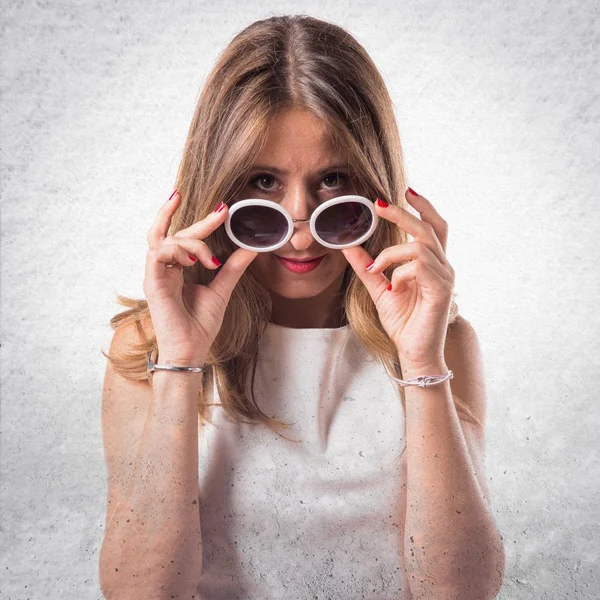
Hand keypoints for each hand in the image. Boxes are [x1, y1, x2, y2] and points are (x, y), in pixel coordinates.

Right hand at [143, 191, 257, 362]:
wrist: (191, 350)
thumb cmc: (200, 325)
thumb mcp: (222, 289)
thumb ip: (232, 268)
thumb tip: (251, 248)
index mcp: (176, 269)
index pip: (184, 237)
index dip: (201, 222)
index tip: (222, 209)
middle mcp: (163, 269)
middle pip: (174, 233)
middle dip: (200, 221)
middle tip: (222, 211)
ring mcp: (156, 275)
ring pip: (166, 240)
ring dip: (192, 243)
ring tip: (211, 261)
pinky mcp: (151, 282)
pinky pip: (158, 253)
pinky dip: (177, 251)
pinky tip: (194, 262)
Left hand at [341, 188, 454, 369]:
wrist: (414, 353)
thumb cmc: (403, 322)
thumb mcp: (379, 289)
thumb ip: (367, 267)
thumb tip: (348, 246)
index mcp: (431, 264)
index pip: (434, 227)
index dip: (424, 207)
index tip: (407, 190)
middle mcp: (442, 267)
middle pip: (428, 228)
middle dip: (403, 213)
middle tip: (380, 205)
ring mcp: (444, 278)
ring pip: (419, 245)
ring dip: (391, 253)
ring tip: (376, 269)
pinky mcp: (441, 290)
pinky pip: (418, 266)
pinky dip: (399, 272)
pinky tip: (392, 288)